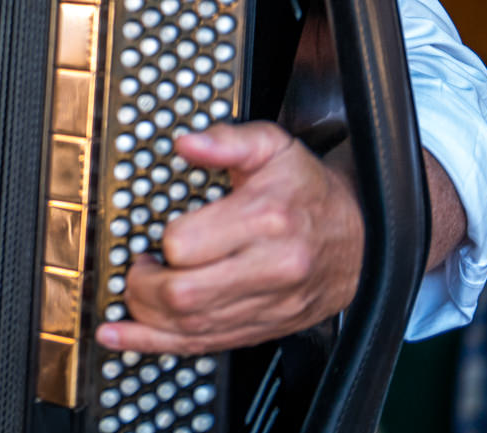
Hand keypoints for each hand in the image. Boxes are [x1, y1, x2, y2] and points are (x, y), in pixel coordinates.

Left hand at [98, 122, 362, 354]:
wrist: (362, 238)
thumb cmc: (308, 191)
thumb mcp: (273, 147)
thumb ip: (227, 141)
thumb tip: (187, 143)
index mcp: (265, 220)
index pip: (186, 245)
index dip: (159, 241)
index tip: (155, 234)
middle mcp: (270, 269)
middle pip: (183, 294)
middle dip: (142, 284)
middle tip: (138, 266)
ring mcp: (269, 306)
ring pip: (190, 327)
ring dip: (147, 315)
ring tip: (136, 292)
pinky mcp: (265, 329)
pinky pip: (204, 346)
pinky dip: (157, 344)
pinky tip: (124, 337)